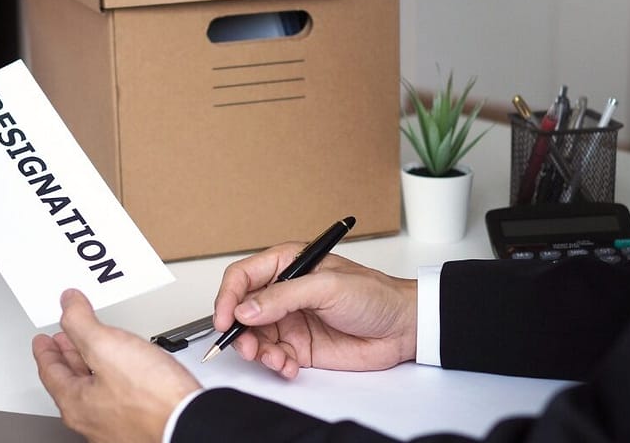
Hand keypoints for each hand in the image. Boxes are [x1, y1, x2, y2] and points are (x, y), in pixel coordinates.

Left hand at [34, 289, 200, 442]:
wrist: (191, 422)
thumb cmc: (153, 398)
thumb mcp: (107, 346)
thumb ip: (81, 322)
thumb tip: (68, 304)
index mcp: (76, 403)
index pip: (50, 371)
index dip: (45, 350)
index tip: (42, 340)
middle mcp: (93, 419)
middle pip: (71, 382)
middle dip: (68, 356)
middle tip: (65, 340)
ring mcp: (116, 424)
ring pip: (94, 389)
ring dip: (90, 365)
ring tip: (95, 348)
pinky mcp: (139, 421)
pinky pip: (116, 395)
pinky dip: (113, 376)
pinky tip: (127, 369)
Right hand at [213, 244, 417, 378]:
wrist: (403, 328)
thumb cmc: (375, 295)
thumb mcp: (328, 287)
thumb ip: (284, 296)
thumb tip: (246, 309)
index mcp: (288, 264)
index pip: (243, 277)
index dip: (228, 297)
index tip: (226, 319)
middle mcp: (283, 292)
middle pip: (242, 310)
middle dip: (238, 331)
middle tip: (247, 347)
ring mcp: (290, 320)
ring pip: (255, 337)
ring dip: (258, 351)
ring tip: (274, 359)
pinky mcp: (299, 346)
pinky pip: (274, 356)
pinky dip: (275, 364)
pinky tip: (288, 366)